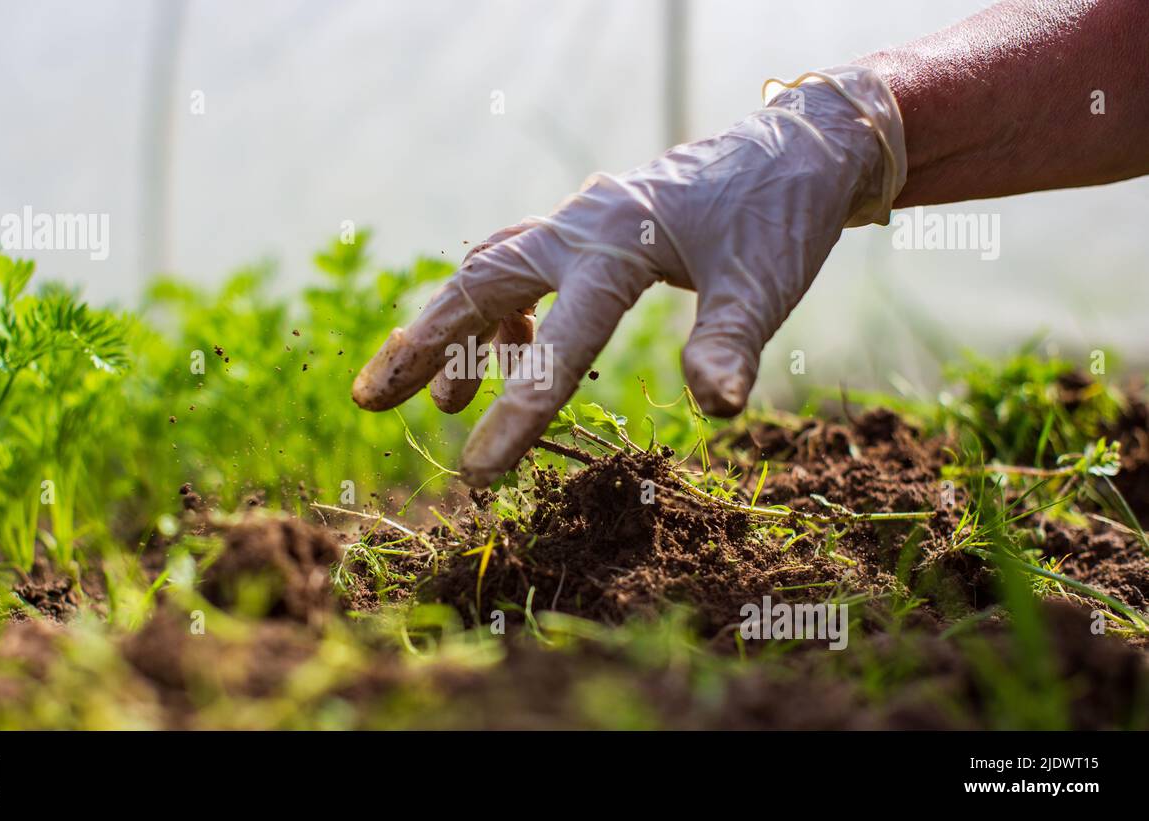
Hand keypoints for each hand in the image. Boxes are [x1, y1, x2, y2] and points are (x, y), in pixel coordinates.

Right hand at [353, 65, 905, 486]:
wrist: (796, 146)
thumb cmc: (779, 213)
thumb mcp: (764, 282)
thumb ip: (731, 343)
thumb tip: (715, 409)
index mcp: (617, 240)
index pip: (558, 339)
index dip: (516, 411)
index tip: (477, 473)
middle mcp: (579, 225)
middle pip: (480, 286)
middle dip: (423, 347)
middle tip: (370, 402)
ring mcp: (577, 223)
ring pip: (488, 276)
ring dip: (450, 334)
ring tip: (429, 402)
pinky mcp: (587, 231)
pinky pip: (520, 270)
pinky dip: (501, 318)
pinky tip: (504, 359)